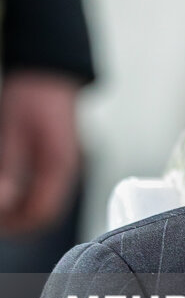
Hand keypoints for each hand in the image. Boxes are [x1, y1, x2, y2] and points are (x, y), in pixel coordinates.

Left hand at [0, 71, 81, 234]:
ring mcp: (62, 167)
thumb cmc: (31, 97)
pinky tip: (6, 189)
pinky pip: (41, 191)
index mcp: (58, 165)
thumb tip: (3, 202)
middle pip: (43, 214)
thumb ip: (8, 168)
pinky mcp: (55, 162)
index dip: (14, 224)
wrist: (48, 74)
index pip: (41, 212)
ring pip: (42, 204)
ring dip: (17, 211)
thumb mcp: (12, 131)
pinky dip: (22, 197)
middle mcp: (64, 170)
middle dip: (14, 221)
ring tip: (0, 203)